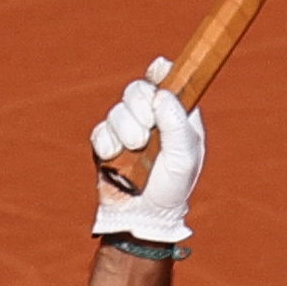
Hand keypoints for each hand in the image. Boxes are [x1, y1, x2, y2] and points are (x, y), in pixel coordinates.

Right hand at [89, 58, 202, 245]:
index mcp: (175, 116)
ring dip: (126, 129)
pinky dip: (108, 143)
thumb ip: (177, 123)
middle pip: (137, 89)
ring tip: (135, 150)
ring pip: (117, 110)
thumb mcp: (185, 155)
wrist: (142, 215)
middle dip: (139, 106)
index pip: (166, 83)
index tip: (158, 70)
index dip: (160, 72)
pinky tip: (115, 158)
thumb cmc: (171, 186)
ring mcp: (126, 130)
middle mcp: (151, 119)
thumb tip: (161, 94)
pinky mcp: (106, 144)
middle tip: (147, 129)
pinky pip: (101, 131)